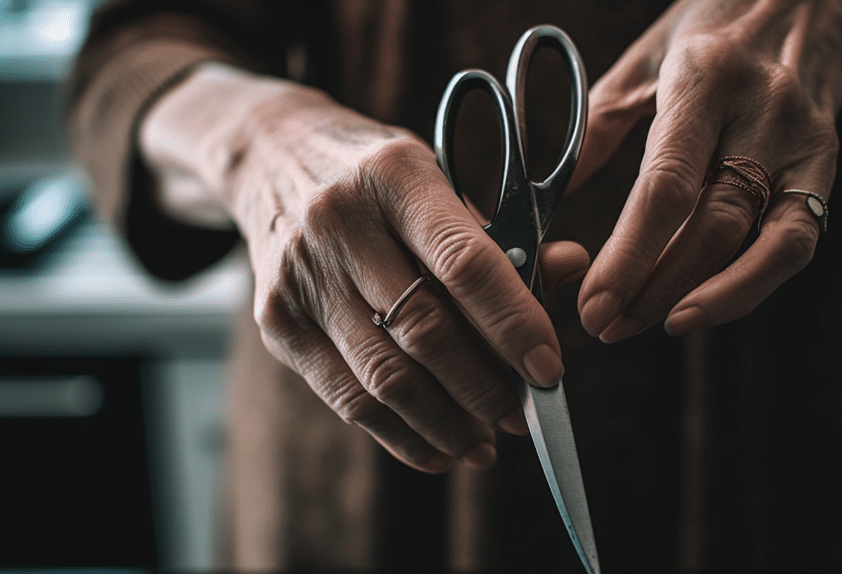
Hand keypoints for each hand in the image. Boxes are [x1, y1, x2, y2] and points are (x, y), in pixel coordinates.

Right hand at [140, 65, 589, 472]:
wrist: (272, 158)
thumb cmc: (377, 176)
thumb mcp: (440, 177)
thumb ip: (501, 231)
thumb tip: (569, 267)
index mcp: (395, 174)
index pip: (464, 263)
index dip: (512, 324)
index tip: (548, 371)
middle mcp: (339, 222)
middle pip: (424, 329)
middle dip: (484, 387)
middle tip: (522, 416)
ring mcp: (301, 275)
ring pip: (385, 375)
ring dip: (446, 423)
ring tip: (486, 444)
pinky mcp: (277, 321)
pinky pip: (345, 397)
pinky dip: (398, 434)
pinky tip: (437, 450)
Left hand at [572, 0, 841, 342]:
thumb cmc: (712, 29)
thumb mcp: (645, 60)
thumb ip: (596, 126)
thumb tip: (545, 191)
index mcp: (704, 78)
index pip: (667, 184)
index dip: (630, 254)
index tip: (594, 302)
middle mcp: (761, 110)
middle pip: (710, 224)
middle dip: (654, 287)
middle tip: (606, 325)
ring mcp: (802, 141)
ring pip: (757, 242)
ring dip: (699, 296)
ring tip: (647, 324)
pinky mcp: (826, 166)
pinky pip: (797, 243)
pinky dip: (751, 286)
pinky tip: (704, 308)